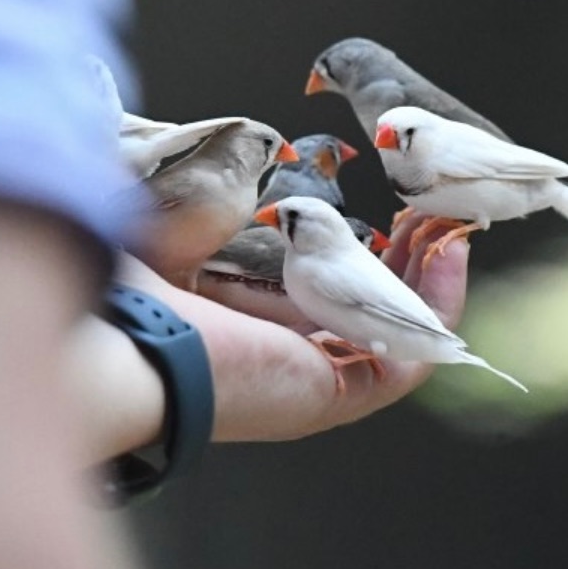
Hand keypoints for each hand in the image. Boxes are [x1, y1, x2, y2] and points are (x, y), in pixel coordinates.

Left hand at [117, 211, 469, 441]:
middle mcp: (287, 358)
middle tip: (434, 211)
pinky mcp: (332, 396)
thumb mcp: (179, 230)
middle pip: (377, 312)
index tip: (393, 208)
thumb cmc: (130, 294)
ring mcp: (313, 382)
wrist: (115, 340)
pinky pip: (410, 361)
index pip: (332, 293)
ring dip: (434, 280)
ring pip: (401, 336)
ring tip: (452, 228)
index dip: (373, 251)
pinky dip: (437, 308)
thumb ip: (216, 206)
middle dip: (414, 259)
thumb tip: (250, 172)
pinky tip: (446, 255)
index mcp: (253, 327)